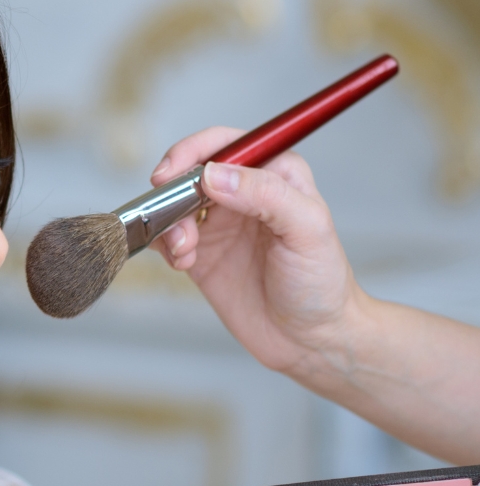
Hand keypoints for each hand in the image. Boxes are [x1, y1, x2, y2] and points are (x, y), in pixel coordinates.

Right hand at [149, 128, 365, 377]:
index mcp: (275, 174)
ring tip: (184, 250)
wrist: (310, 341)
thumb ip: (265, 195)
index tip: (172, 173)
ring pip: (173, 204)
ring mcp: (219, 223)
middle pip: (191, 170)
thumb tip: (214, 175)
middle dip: (172, 190)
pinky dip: (165, 245)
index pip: (226, 144)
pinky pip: (167, 236)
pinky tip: (183, 263)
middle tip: (166, 211)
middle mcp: (244, 193)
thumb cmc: (321, 284)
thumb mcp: (306, 230)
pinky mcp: (200, 253)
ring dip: (168, 223)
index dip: (194, 151)